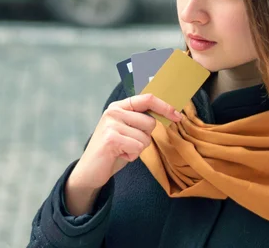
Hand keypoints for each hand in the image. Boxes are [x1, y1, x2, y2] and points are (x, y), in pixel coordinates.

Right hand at [68, 94, 182, 190]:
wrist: (90, 170)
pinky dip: (132, 156)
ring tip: (122, 150)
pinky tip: (119, 155)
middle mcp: (114, 111)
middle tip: (128, 143)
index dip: (165, 107)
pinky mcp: (111, 138)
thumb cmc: (113, 150)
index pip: (147, 99)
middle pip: (150, 122)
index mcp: (119, 106)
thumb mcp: (127, 130)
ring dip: (138, 149)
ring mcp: (111, 124)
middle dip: (145, 137)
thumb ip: (141, 120)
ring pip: (145, 138)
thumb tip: (169, 113)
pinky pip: (138, 147)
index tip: (177, 116)